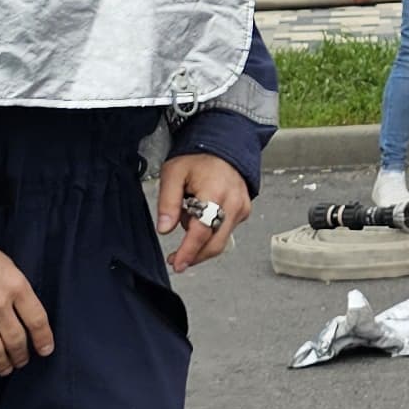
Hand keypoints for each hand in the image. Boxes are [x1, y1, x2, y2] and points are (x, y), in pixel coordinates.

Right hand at [0, 248, 52, 374]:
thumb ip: (20, 293)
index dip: (43, 340)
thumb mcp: (10, 268)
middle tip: (22, 360)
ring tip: (5, 368)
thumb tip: (30, 321)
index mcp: (16, 286)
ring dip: (2, 364)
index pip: (37, 321)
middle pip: (16, 340)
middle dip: (21, 355)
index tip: (45, 350)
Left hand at [155, 151, 249, 270]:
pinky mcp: (244, 211)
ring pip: (221, 240)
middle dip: (195, 255)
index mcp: (215, 193)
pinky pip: (226, 231)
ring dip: (201, 241)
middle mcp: (233, 203)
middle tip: (177, 259)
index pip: (201, 232)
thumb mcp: (174, 174)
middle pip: (215, 244)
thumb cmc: (199, 157)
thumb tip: (164, 229)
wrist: (224, 146)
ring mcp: (242, 208)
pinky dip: (211, 231)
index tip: (177, 263)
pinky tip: (201, 215)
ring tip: (188, 216)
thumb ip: (168, 202)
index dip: (188, 252)